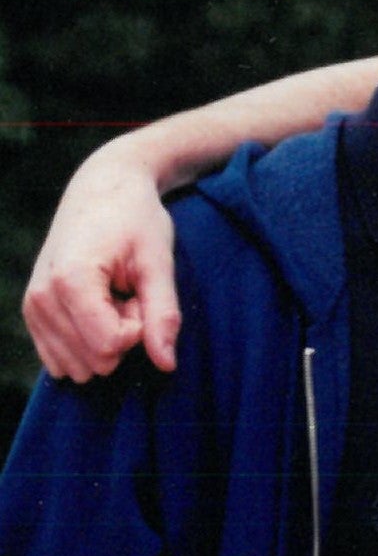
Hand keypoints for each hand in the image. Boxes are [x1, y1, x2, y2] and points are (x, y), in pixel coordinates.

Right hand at [21, 147, 180, 378]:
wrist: (101, 191)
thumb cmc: (136, 221)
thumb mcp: (159, 263)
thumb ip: (163, 314)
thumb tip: (167, 365)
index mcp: (70, 281)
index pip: (111, 345)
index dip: (140, 327)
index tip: (140, 292)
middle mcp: (41, 299)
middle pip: (97, 359)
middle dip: (124, 333)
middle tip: (128, 292)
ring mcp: (31, 309)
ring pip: (80, 365)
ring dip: (107, 337)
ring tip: (113, 295)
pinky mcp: (32, 315)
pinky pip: (64, 359)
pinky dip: (88, 340)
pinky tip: (97, 305)